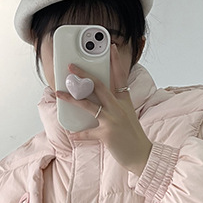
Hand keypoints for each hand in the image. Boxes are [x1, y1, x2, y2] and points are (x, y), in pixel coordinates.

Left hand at [55, 44, 152, 175]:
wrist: (142, 154)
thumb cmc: (133, 136)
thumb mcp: (128, 116)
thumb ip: (116, 106)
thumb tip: (98, 102)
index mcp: (125, 101)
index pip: (120, 77)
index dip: (115, 61)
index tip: (111, 48)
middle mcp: (118, 107)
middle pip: (99, 86)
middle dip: (83, 75)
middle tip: (71, 67)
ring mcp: (113, 120)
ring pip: (89, 105)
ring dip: (72, 99)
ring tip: (60, 94)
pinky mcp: (107, 134)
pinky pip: (88, 133)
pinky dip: (79, 134)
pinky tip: (71, 134)